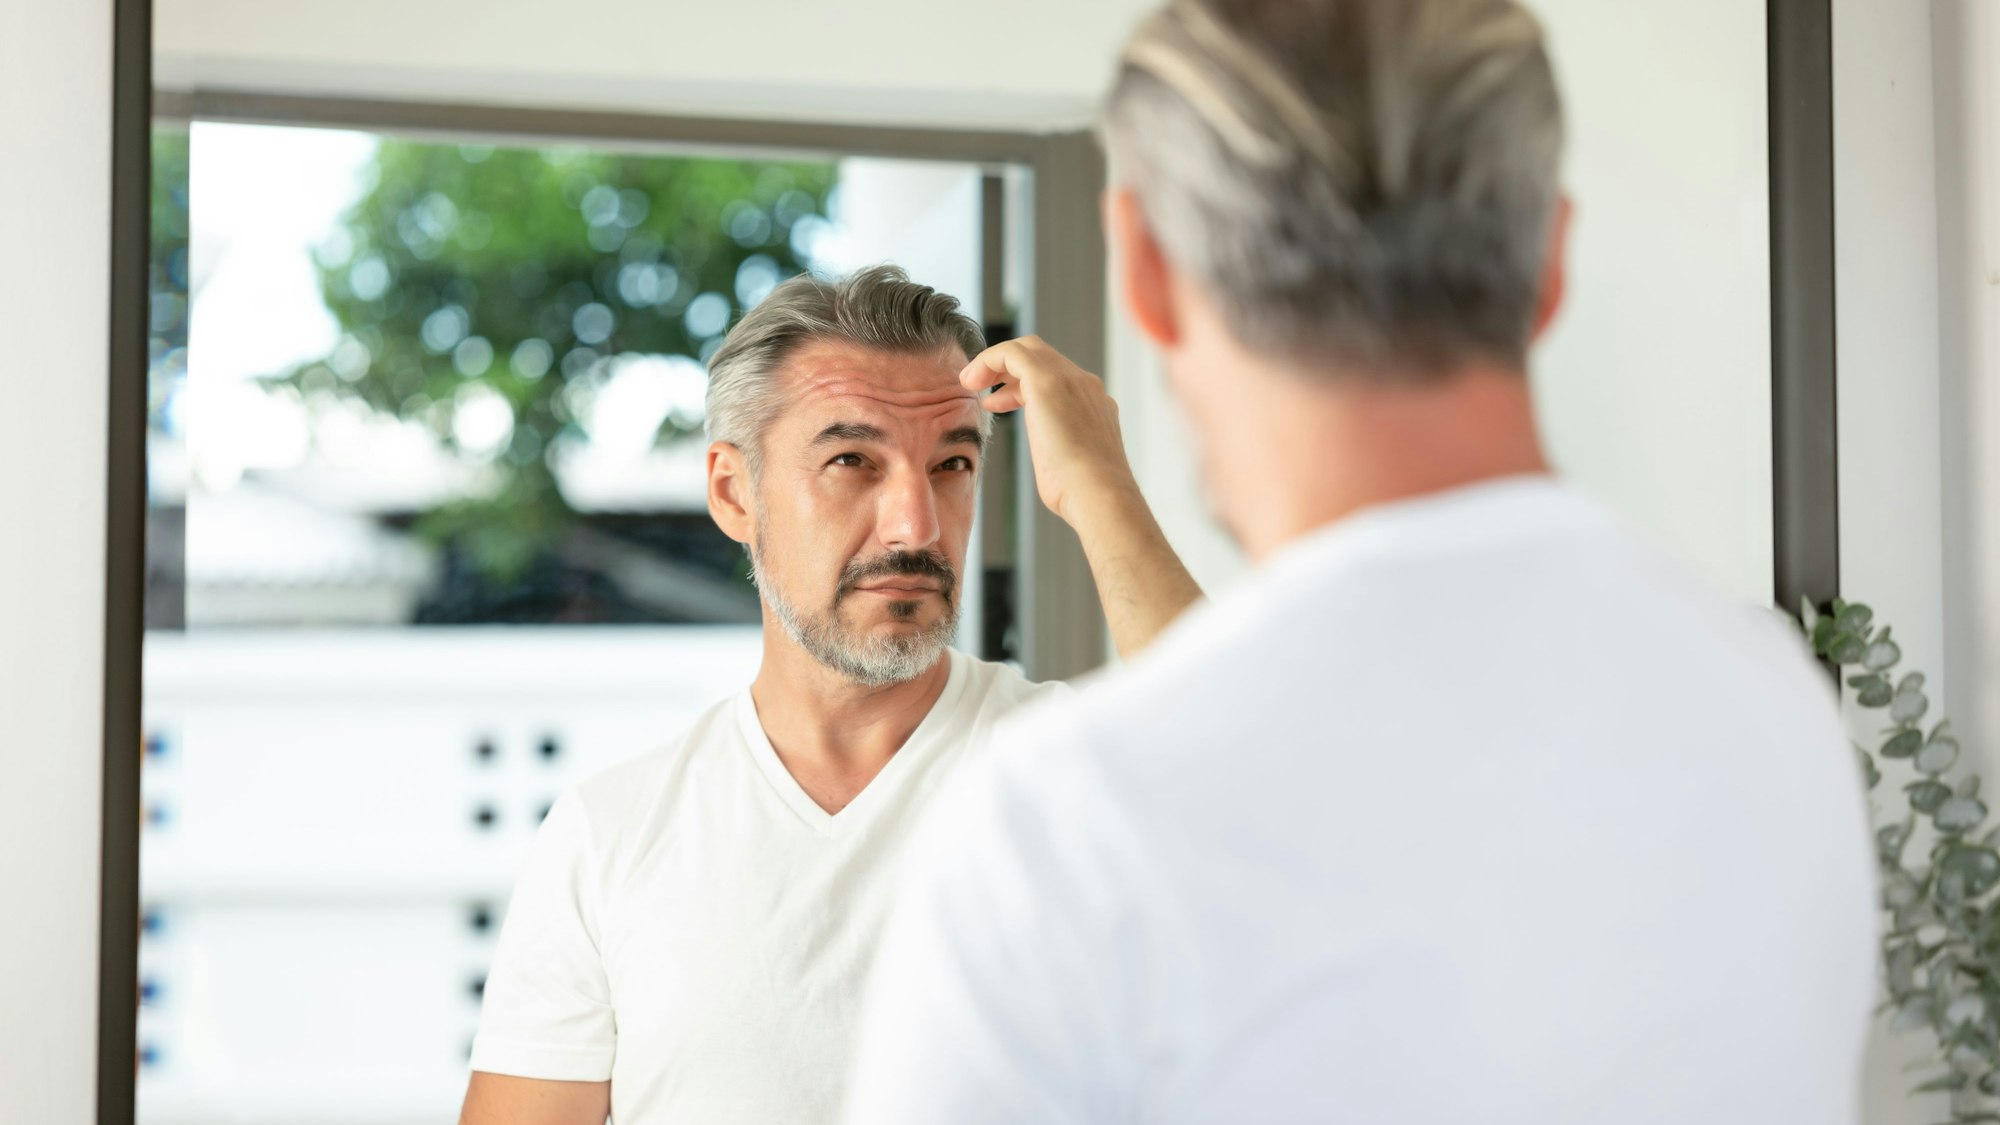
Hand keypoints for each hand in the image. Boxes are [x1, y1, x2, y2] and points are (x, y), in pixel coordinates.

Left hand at [959, 336, 1137, 525]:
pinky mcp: (1048, 380)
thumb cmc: (1080, 493)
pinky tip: (970, 381)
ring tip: (969, 383)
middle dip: (1007, 368)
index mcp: (1093, 405)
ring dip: (994, 362)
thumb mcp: (1071, 466)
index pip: (1055, 376)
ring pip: (1028, 348)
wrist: (1098, 494)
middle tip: (980, 386)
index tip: (997, 403)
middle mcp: (1085, 386)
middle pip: (1042, 356)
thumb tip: (1054, 465)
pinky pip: (1011, 353)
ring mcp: (1070, 379)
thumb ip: (1061, 452)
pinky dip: (987, 360)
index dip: (1020, 386)